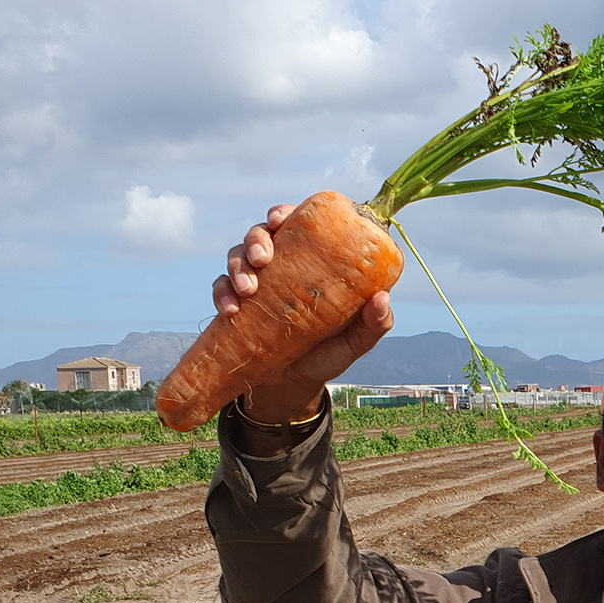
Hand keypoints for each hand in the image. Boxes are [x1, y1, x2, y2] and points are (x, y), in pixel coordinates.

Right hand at [211, 204, 394, 422]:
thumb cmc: (328, 354)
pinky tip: (230, 310)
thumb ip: (374, 324)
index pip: (297, 224)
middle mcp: (282, 265)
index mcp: (311, 261)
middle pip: (262, 232)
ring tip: (246, 289)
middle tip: (262, 259)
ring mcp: (257, 283)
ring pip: (237, 255)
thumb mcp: (355, 341)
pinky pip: (220, 287)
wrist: (294, 387)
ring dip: (238, 266)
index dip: (284, 213)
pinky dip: (221, 293)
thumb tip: (382, 298)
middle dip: (257, 239)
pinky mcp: (236, 303)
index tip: (279, 219)